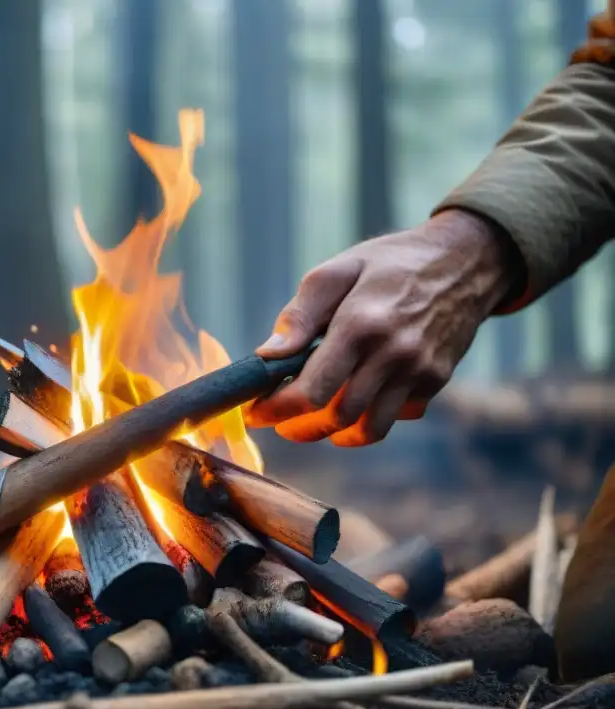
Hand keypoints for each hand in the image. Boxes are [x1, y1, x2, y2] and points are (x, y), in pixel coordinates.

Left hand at [247, 210, 521, 445]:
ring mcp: (419, 372)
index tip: (255, 413)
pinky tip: (354, 398)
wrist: (468, 260)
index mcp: (361, 324)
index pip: (312, 390)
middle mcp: (394, 354)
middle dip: (299, 427)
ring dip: (332, 433)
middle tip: (279, 419)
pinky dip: (368, 419)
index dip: (276, 410)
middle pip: (336, 417)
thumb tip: (268, 354)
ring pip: (367, 430)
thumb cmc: (392, 263)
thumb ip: (300, 314)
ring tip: (311, 417)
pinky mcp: (435, 382)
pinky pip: (395, 418)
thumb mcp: (338, 270)